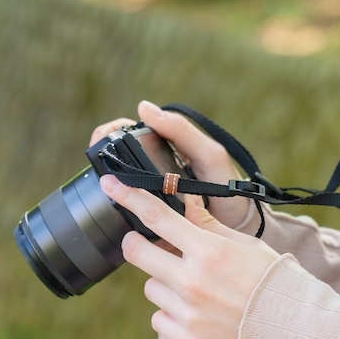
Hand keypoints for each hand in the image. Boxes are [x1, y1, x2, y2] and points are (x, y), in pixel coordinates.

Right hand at [89, 100, 254, 229]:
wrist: (242, 230)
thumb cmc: (229, 188)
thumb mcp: (209, 155)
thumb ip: (182, 132)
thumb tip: (143, 108)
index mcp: (165, 151)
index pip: (128, 134)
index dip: (111, 133)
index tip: (101, 137)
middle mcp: (153, 173)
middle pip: (117, 159)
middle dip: (102, 156)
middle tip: (98, 160)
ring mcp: (151, 199)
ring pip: (119, 188)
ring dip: (108, 183)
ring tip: (102, 183)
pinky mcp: (151, 226)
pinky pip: (127, 217)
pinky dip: (118, 212)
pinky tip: (114, 210)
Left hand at [99, 172, 280, 338]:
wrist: (291, 334)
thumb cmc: (272, 282)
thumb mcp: (244, 245)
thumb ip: (208, 225)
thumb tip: (185, 200)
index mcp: (208, 250)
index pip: (156, 215)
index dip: (128, 196)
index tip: (110, 184)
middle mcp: (192, 281)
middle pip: (136, 251)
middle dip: (135, 243)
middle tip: (145, 242)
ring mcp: (187, 313)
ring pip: (150, 286)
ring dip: (163, 282)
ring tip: (194, 287)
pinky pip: (159, 318)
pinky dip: (171, 313)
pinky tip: (196, 312)